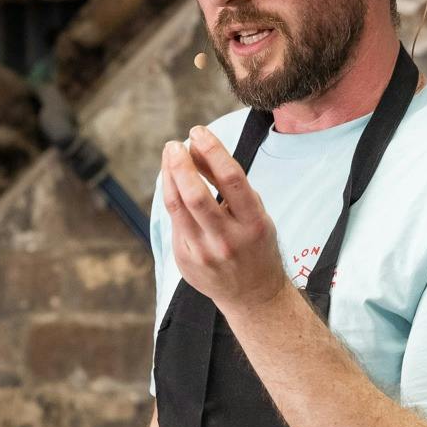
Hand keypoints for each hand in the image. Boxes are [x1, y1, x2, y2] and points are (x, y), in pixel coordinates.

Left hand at [159, 126, 287, 315]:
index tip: (199, 132)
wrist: (253, 295)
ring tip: (170, 156)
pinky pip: (174, 221)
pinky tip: (172, 181)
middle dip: (181, 164)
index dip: (212, 150)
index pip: (232, 179)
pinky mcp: (186, 260)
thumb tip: (201, 151)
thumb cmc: (255, 245)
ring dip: (169, 176)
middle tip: (174, 145)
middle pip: (196, 196)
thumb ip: (232, 186)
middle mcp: (228, 240)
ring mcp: (204, 253)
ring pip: (178, 207)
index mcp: (254, 224)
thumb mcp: (257, 214)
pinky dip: (172, 196)